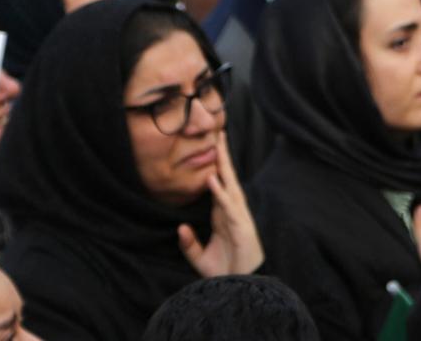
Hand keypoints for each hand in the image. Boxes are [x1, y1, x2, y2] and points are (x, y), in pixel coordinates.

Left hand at [177, 132, 263, 276]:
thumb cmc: (226, 271)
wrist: (241, 287)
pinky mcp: (241, 226)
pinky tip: (213, 179)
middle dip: (223, 156)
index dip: (216, 167)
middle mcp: (232, 211)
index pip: (219, 185)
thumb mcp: (200, 258)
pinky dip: (221, 192)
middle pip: (227, 178)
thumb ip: (189, 244)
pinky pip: (229, 206)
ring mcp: (238, 217)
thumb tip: (179, 227)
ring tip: (219, 145)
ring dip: (224, 165)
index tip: (211, 148)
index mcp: (223, 215)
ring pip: (230, 185)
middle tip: (219, 133)